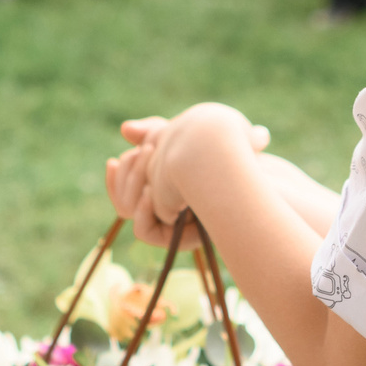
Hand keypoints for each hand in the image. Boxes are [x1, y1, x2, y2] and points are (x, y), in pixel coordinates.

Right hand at [110, 108, 267, 244]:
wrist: (252, 173)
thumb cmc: (225, 148)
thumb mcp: (185, 134)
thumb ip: (154, 132)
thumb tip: (124, 129)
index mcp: (164, 187)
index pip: (127, 186)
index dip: (119, 176)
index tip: (113, 160)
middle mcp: (166, 208)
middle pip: (123, 200)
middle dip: (124, 177)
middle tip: (136, 155)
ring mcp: (172, 222)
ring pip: (129, 212)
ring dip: (132, 188)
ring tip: (148, 162)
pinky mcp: (179, 236)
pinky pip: (145, 230)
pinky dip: (141, 212)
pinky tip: (149, 195)